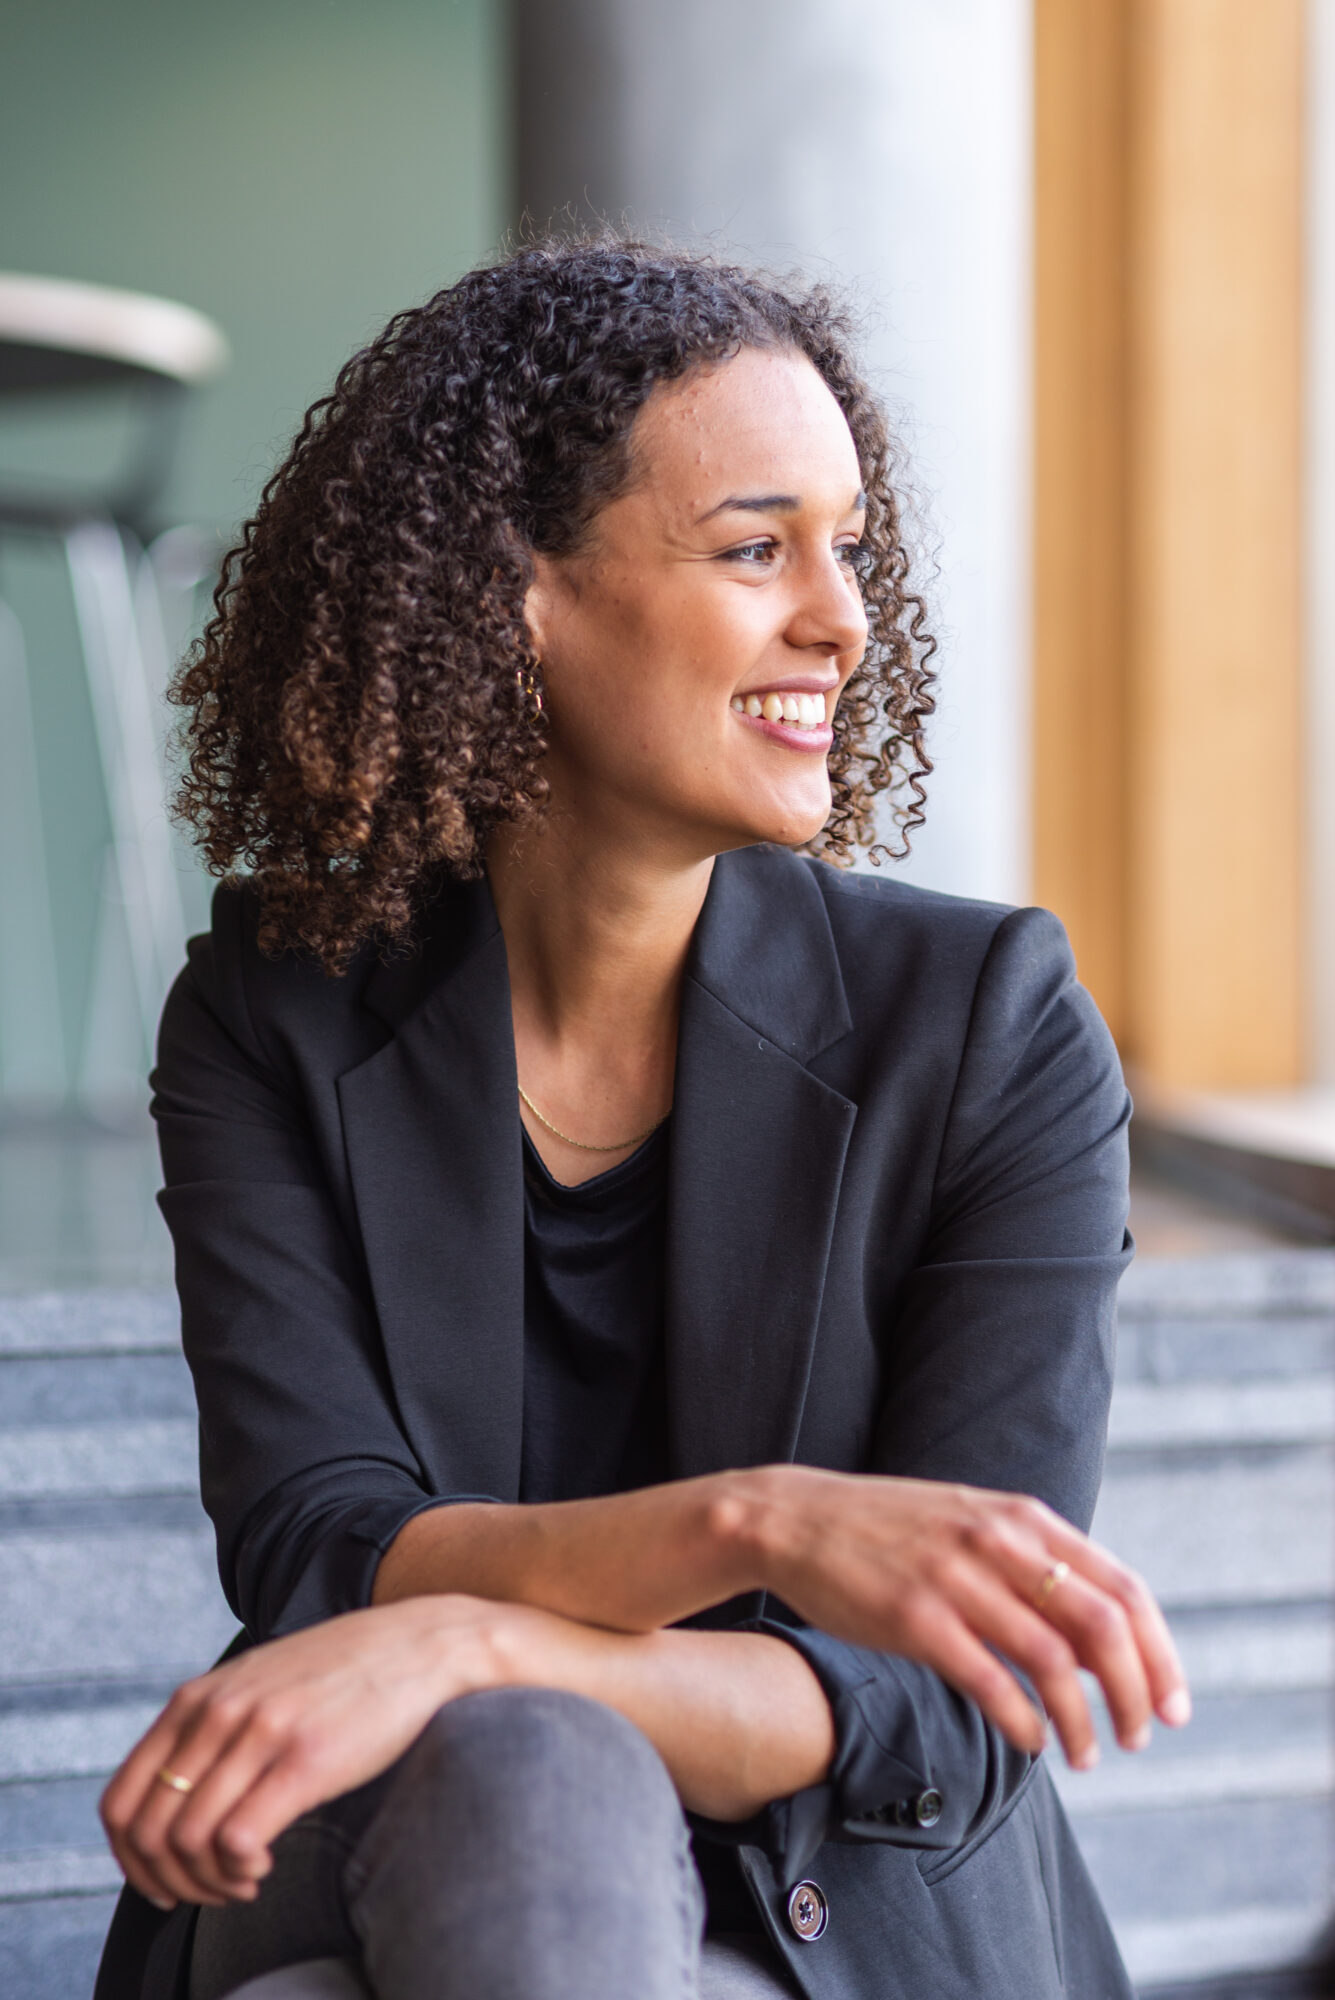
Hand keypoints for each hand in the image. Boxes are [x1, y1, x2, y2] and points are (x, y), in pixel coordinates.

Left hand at [99, 1594, 508, 1909]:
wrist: (422, 1646)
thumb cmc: (342, 1673)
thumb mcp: (256, 1682)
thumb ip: (209, 1724)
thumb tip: (170, 1800)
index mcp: (197, 1698)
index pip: (119, 1801)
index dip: (129, 1860)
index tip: (161, 1883)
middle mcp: (219, 1712)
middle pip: (147, 1831)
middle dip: (169, 1881)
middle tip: (208, 1892)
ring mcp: (261, 1733)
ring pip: (187, 1841)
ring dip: (208, 1883)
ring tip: (243, 1883)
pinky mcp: (305, 1760)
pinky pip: (237, 1841)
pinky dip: (239, 1872)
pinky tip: (265, 1868)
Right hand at [732, 1465, 1188, 1768]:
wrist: (795, 1518)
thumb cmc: (890, 1531)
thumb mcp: (974, 1522)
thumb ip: (1034, 1563)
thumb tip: (1100, 1635)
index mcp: (1023, 1517)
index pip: (1124, 1589)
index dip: (1161, 1654)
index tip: (1175, 1703)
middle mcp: (998, 1541)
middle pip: (1103, 1625)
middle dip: (1136, 1692)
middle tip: (1143, 1737)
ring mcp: (956, 1578)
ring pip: (1053, 1660)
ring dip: (1084, 1720)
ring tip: (1087, 1755)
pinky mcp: (914, 1618)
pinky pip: (991, 1681)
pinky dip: (1025, 1722)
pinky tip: (1032, 1741)